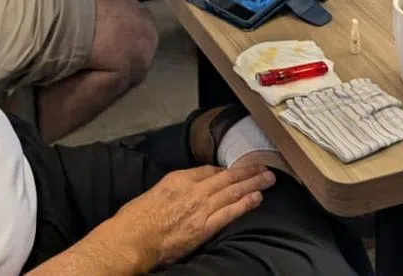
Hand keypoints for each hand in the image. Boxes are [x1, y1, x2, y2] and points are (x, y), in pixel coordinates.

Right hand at [111, 163, 274, 269]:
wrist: (135, 236)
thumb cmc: (138, 217)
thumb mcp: (154, 193)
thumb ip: (172, 191)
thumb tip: (181, 195)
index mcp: (178, 179)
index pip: (207, 170)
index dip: (224, 171)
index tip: (235, 171)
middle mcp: (192, 190)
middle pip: (225, 177)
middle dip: (246, 172)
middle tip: (263, 167)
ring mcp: (200, 208)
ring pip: (232, 192)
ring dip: (252, 184)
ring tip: (267, 179)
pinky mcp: (204, 227)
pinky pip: (229, 213)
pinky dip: (245, 204)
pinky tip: (257, 198)